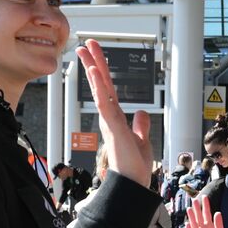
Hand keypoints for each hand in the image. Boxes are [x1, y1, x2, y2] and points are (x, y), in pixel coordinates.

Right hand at [77, 39, 152, 187]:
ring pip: (100, 91)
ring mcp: (110, 121)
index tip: (96, 57)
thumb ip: (140, 125)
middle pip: (101, 85)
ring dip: (93, 71)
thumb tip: (142, 112)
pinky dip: (99, 88)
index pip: (108, 89)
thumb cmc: (134, 166)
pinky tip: (94, 74)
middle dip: (94, 63)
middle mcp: (110, 116)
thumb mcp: (141, 140)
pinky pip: (104, 103)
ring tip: (87, 53)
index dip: (102, 72)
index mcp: (116, 117)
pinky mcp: (113, 127)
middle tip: (85, 44)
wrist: (133, 183)